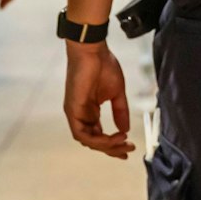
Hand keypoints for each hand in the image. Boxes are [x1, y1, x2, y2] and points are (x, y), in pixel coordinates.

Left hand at [63, 42, 134, 158]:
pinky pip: (81, 134)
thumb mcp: (116, 93)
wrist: (92, 50)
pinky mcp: (72, 110)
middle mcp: (81, 115)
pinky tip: (114, 136)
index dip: (113, 145)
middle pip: (94, 141)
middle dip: (112, 149)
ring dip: (106, 146)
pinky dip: (98, 139)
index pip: (99, 135)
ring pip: (88, 141)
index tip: (128, 148)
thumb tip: (125, 129)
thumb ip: (120, 112)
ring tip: (123, 142)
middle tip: (128, 149)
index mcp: (90, 111)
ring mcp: (75, 113)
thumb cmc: (103, 66)